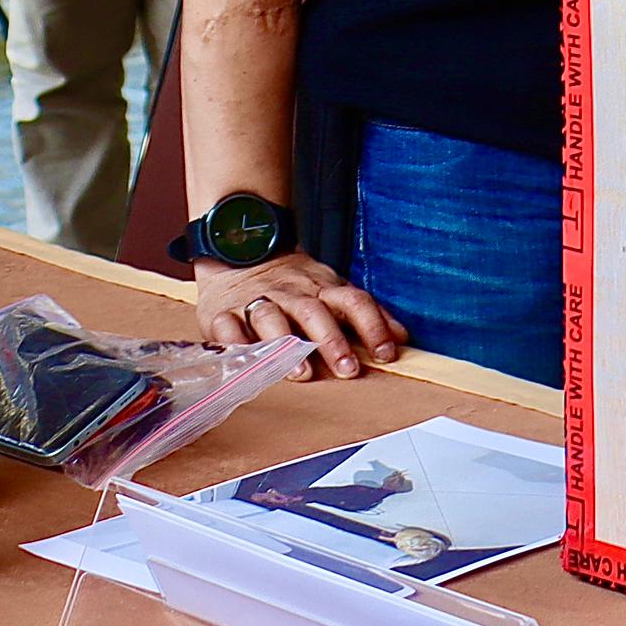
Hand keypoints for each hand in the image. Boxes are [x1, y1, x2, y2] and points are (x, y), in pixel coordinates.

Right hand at [195, 250, 407, 380]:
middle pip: (314, 313)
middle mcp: (292, 294)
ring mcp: (256, 301)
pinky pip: (228, 325)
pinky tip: (246, 359)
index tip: (387, 354)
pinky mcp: (223, 312)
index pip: (354, 301)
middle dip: (332, 341)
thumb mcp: (334, 290)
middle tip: (347, 370)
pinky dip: (235, 342)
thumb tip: (402, 337)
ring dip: (286, 345)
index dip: (373, 326)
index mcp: (322, 288)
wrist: (242, 251)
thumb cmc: (295, 283)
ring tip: (301, 374)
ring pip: (271, 318)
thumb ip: (366, 314)